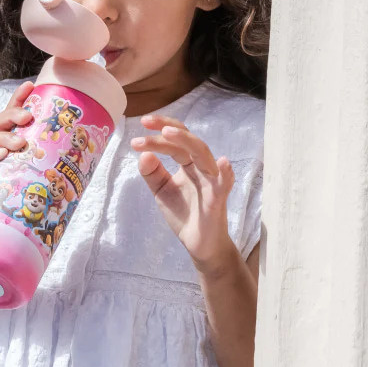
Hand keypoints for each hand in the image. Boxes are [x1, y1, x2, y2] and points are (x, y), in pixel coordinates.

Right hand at [0, 80, 34, 224]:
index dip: (19, 99)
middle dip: (15, 113)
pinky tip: (0, 154)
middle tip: (29, 116)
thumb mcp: (26, 180)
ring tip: (20, 143)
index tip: (32, 85)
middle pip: (0, 121)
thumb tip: (76, 163)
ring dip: (6, 137)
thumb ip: (39, 168)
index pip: (12, 118)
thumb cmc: (8, 202)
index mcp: (4, 144)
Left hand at [130, 114, 236, 276]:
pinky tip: (223, 162)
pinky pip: (225, 183)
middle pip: (187, 140)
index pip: (174, 141)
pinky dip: (226, 173)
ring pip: (203, 153)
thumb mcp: (161, 189)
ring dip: (186, 141)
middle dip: (168, 128)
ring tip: (167, 132)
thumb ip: (151, 172)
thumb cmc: (184, 213)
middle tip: (147, 122)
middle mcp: (200, 166)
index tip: (141, 124)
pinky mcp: (218, 198)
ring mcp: (211, 180)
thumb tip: (143, 154)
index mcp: (187, 163)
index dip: (158, 132)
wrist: (198, 244)